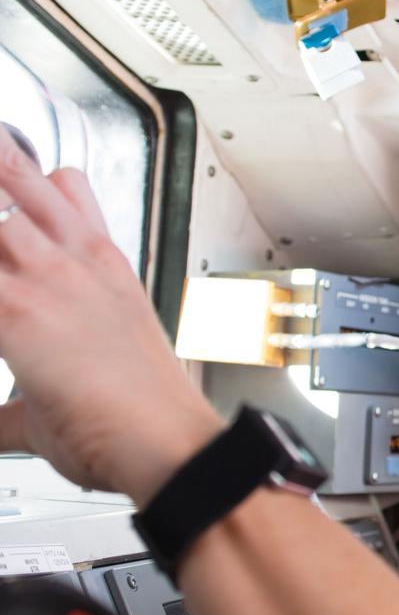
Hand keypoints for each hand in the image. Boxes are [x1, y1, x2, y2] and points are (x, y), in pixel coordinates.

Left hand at [0, 127, 223, 505]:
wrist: (167, 442)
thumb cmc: (143, 419)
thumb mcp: (91, 384)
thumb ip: (19, 404)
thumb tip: (0, 423)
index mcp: (106, 271)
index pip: (66, 188)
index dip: (28, 174)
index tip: (7, 177)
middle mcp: (82, 264)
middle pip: (24, 176)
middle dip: (0, 172)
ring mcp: (51, 282)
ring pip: (1, 216)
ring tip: (3, 267)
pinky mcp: (18, 314)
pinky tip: (1, 307)